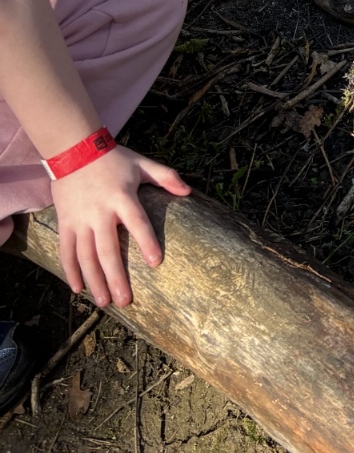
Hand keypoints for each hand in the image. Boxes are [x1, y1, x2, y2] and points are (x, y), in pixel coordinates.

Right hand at [52, 147, 190, 307]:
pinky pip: (66, 250)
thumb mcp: (142, 163)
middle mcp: (99, 212)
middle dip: (116, 277)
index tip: (156, 263)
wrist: (73, 150)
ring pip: (85, 255)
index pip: (137, 222)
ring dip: (94, 280)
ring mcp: (80, 220)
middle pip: (108, 249)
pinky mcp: (65, 223)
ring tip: (104, 302)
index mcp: (122, 197)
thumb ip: (166, 176)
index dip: (146, 242)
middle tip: (125, 301)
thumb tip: (189, 191)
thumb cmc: (113, 160)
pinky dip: (70, 270)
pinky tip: (78, 289)